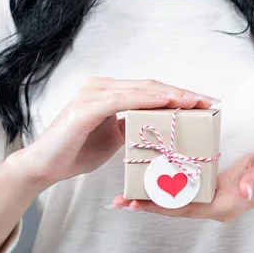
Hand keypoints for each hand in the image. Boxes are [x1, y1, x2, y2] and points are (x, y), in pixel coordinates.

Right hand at [14, 77, 218, 185]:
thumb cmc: (77, 151)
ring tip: (195, 102)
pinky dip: (146, 100)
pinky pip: (122, 101)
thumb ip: (132, 126)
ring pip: (140, 90)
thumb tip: (157, 127)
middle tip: (209, 101)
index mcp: (109, 92)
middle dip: (182, 93)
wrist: (45, 166)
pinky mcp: (85, 108)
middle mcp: (101, 87)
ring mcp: (93, 94)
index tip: (204, 103)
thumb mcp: (113, 138)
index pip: (150, 90)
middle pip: (150, 86)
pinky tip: (166, 103)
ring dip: (170, 95)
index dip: (178, 95)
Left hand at [111, 140, 253, 221]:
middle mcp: (215, 206)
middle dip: (147, 206)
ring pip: (176, 204)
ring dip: (150, 201)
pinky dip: (162, 192)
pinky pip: (182, 195)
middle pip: (175, 210)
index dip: (160, 206)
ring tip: (123, 197)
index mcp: (226, 203)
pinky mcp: (210, 191)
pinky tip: (146, 185)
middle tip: (118, 202)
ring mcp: (212, 201)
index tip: (136, 204)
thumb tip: (241, 190)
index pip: (187, 208)